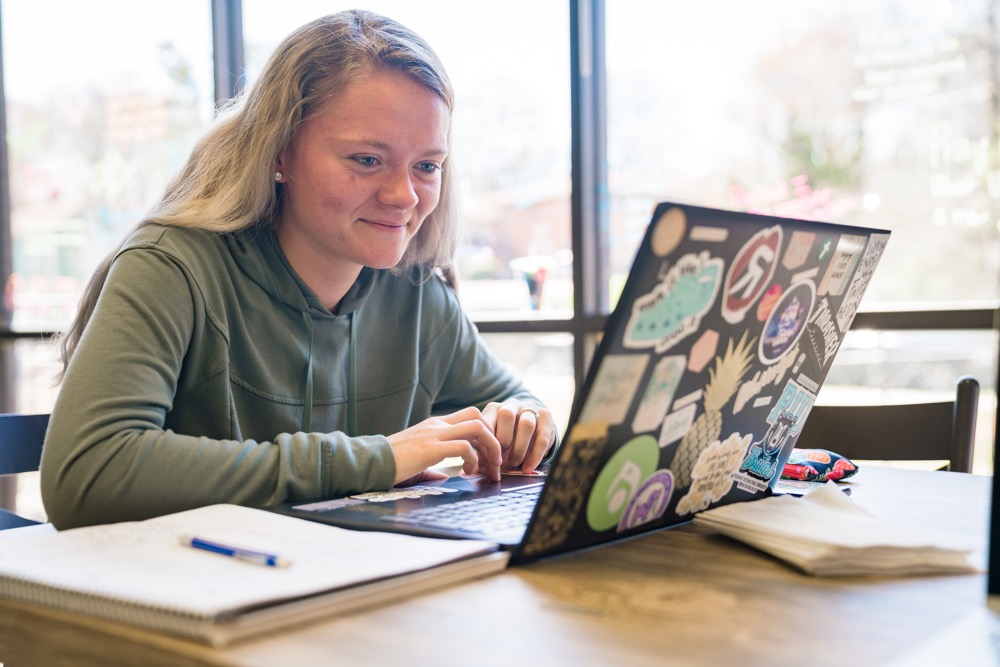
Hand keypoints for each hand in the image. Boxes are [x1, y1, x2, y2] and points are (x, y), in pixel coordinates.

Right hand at [387, 407, 501, 483]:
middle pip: (478, 415)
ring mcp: (434, 433)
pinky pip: (463, 446)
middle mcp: (437, 424)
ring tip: (488, 467)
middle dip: (494, 437)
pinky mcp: (430, 448)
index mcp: (435, 425)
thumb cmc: (390, 464)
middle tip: (495, 461)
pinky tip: (467, 472)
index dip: (485, 434)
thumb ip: (433, 468)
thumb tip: (445, 478)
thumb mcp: (416, 462)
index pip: (470, 416)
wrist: (368, 463)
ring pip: (477, 426)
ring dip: (490, 446)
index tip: (488, 457)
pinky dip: (473, 460)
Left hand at [481, 400, 555, 473]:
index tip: (487, 458)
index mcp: (494, 409)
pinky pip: (542, 438)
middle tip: (501, 458)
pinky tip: (527, 468)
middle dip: (503, 440)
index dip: (487, 441)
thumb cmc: (506, 439)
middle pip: (507, 415)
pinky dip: (534, 456)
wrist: (532, 430)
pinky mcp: (546, 416)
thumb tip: (472, 470)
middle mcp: (512, 405)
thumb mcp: (493, 442)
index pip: (487, 419)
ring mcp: (530, 409)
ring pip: (526, 424)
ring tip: (514, 463)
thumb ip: (482, 453)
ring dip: (519, 448)